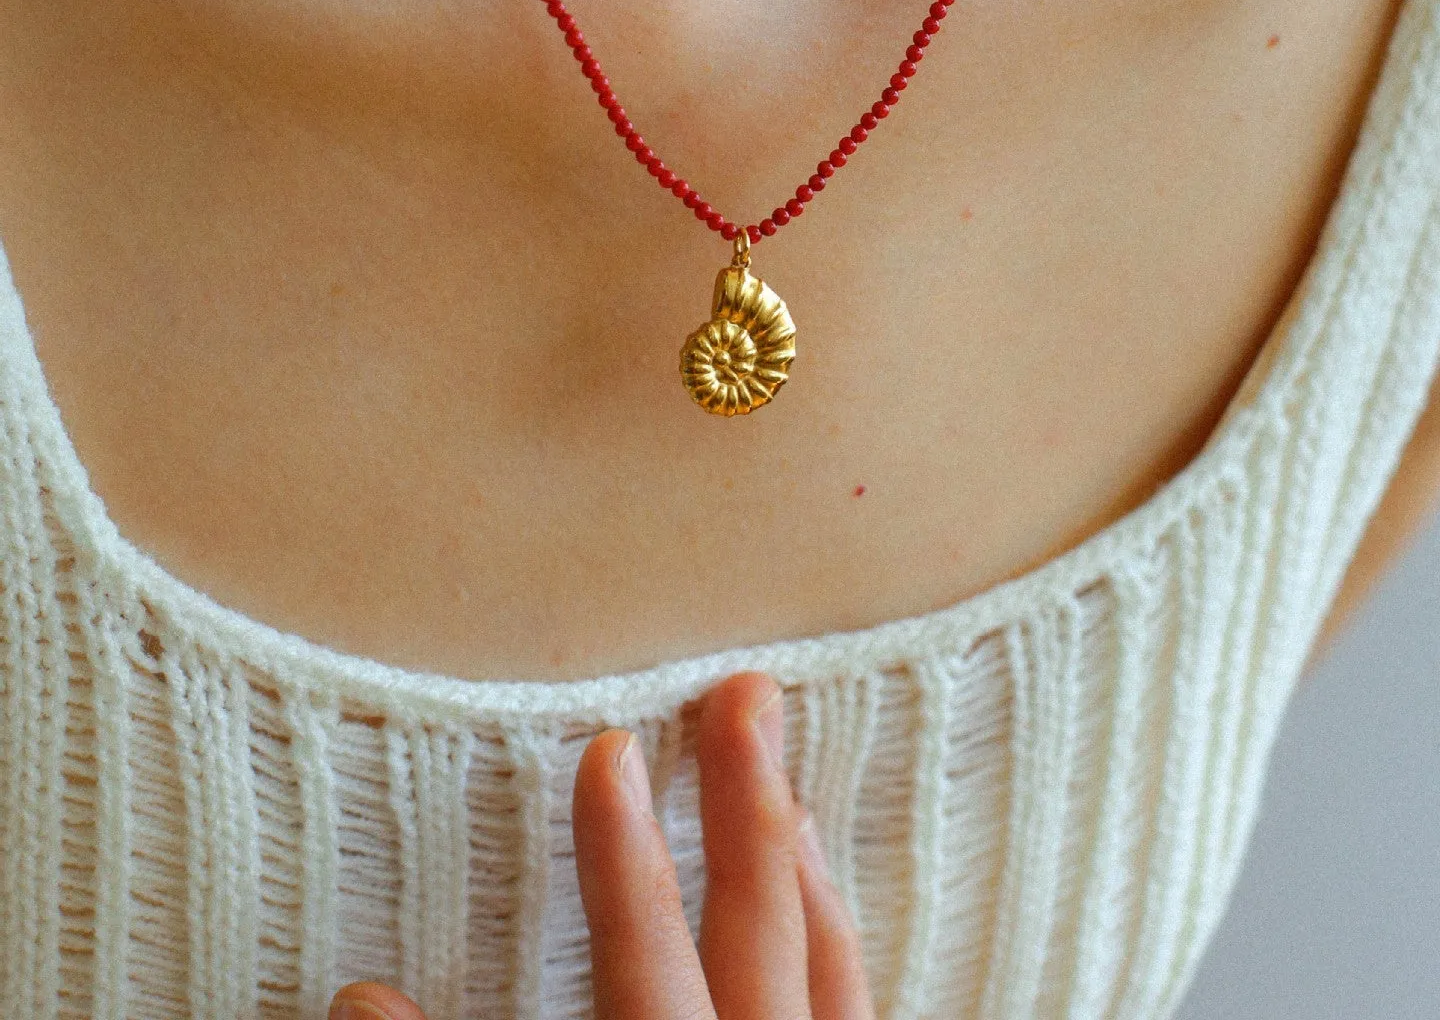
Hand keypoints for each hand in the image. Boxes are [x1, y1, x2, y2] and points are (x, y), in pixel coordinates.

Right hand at [328, 671, 873, 1019]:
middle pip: (761, 938)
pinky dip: (835, 943)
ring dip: (802, 869)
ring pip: (828, 976)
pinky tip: (818, 898)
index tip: (611, 749)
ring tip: (782, 779)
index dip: (625, 861)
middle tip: (749, 693)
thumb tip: (358, 994)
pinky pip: (855, 1015)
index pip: (645, 968)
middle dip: (750, 807)